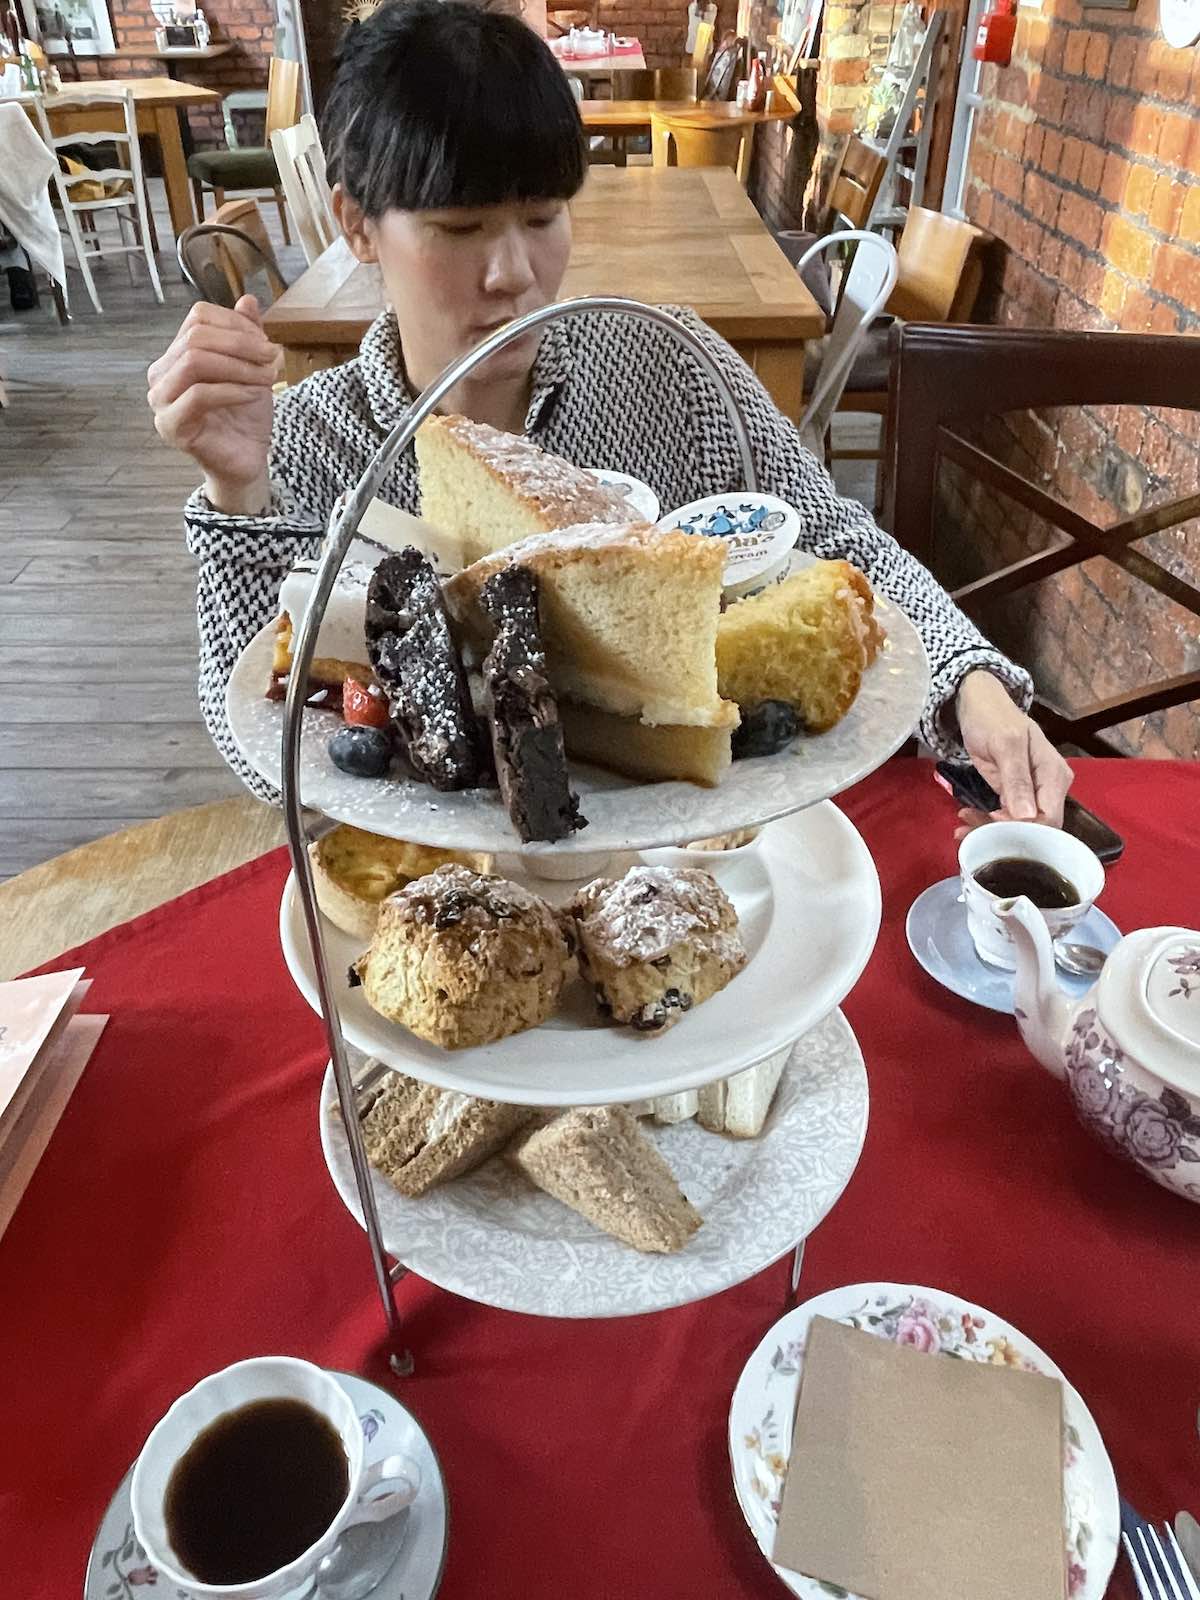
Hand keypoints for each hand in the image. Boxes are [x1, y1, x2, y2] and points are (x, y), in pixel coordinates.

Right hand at [147, 296, 279, 513]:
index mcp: (176, 354)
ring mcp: (160, 400)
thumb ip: (247, 335)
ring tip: (267, 377)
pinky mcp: (170, 426)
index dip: (235, 325)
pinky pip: (198, 394)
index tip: (267, 343)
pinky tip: (253, 395)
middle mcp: (160, 374)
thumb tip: (248, 299)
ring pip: (194, 362)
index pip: (198, 318)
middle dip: (241, 344)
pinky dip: (231, 390)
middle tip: (273, 357)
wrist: (247, 459)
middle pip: (195, 337)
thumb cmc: (245, 415)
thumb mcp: (253, 368)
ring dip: (238, 366)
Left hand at [954, 670, 1071, 838]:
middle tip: (968, 829)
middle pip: (1035, 827)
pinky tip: (965, 818)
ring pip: (1018, 826)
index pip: (1049, 819)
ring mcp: (1032, 793)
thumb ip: (1017, 779)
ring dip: (989, 830)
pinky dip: (985, 821)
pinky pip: (1005, 817)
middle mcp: (1049, 788)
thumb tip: (1028, 815)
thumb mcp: (1005, 744)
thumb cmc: (993, 717)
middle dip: (1003, 834)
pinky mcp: (1014, 795)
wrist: (978, 704)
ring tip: (961, 824)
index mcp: (1054, 775)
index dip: (1023, 829)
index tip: (992, 821)